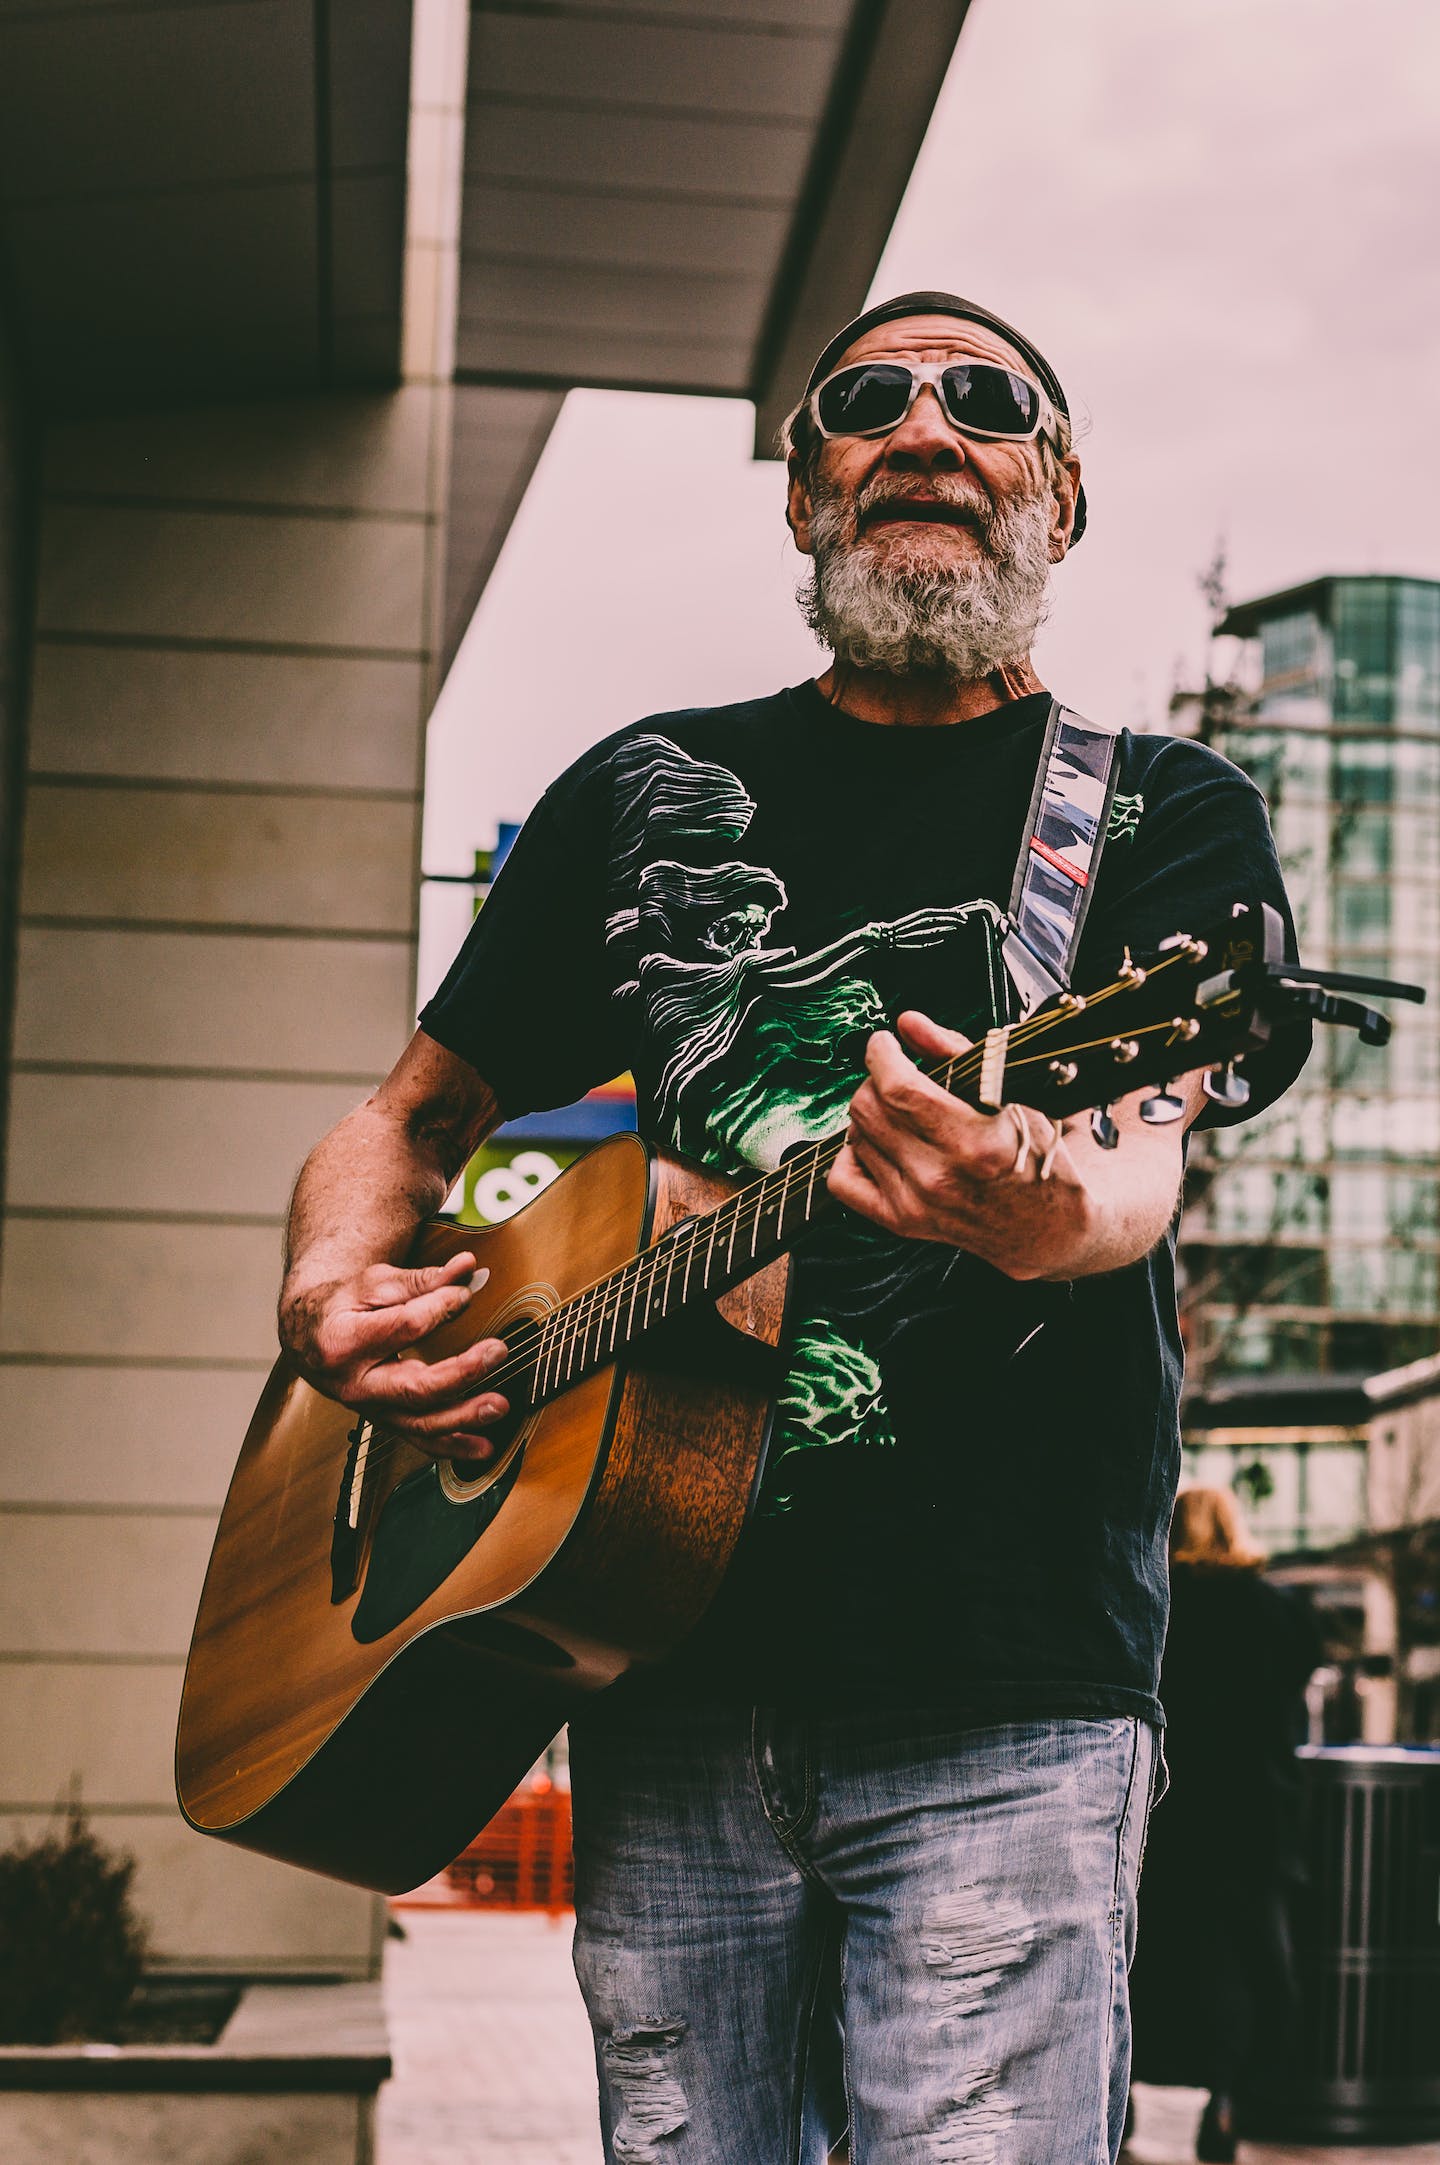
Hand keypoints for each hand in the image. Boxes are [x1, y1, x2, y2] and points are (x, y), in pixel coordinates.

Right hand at [279, 1250, 509, 1462]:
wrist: (309, 1337)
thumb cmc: (342, 1306)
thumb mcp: (374, 1283)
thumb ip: (423, 1279)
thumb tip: (467, 1266)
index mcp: (345, 1341)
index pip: (404, 1326)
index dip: (440, 1308)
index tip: (464, 1294)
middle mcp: (355, 1385)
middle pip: (414, 1387)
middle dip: (462, 1372)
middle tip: (498, 1351)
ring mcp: (370, 1409)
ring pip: (420, 1423)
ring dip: (464, 1417)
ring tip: (500, 1405)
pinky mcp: (384, 1421)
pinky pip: (419, 1440)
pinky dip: (453, 1447)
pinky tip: (484, 1448)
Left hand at [827, 1010, 1090, 1279]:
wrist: (1048, 1228)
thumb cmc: (1037, 1158)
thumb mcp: (1012, 1095)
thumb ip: (955, 1053)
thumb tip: (909, 1024)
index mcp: (974, 1141)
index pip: (897, 1088)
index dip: (882, 1055)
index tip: (885, 1044)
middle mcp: (938, 1176)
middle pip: (867, 1108)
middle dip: (876, 1080)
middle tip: (897, 1077)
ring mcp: (915, 1203)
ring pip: (855, 1136)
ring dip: (871, 1117)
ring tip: (900, 1114)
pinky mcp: (901, 1222)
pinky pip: (843, 1179)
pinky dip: (852, 1156)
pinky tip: (879, 1146)